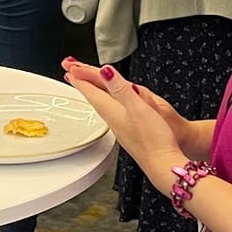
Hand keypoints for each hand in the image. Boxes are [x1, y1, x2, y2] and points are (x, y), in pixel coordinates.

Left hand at [64, 62, 185, 187]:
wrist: (162, 164)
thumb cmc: (153, 139)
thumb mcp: (137, 107)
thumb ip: (120, 88)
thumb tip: (105, 71)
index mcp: (113, 111)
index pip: (92, 91)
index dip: (80, 78)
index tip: (69, 68)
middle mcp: (113, 120)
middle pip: (93, 98)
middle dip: (83, 84)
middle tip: (71, 73)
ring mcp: (120, 128)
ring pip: (101, 106)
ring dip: (93, 94)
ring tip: (87, 88)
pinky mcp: (128, 134)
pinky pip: (111, 114)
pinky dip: (106, 106)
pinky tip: (111, 108)